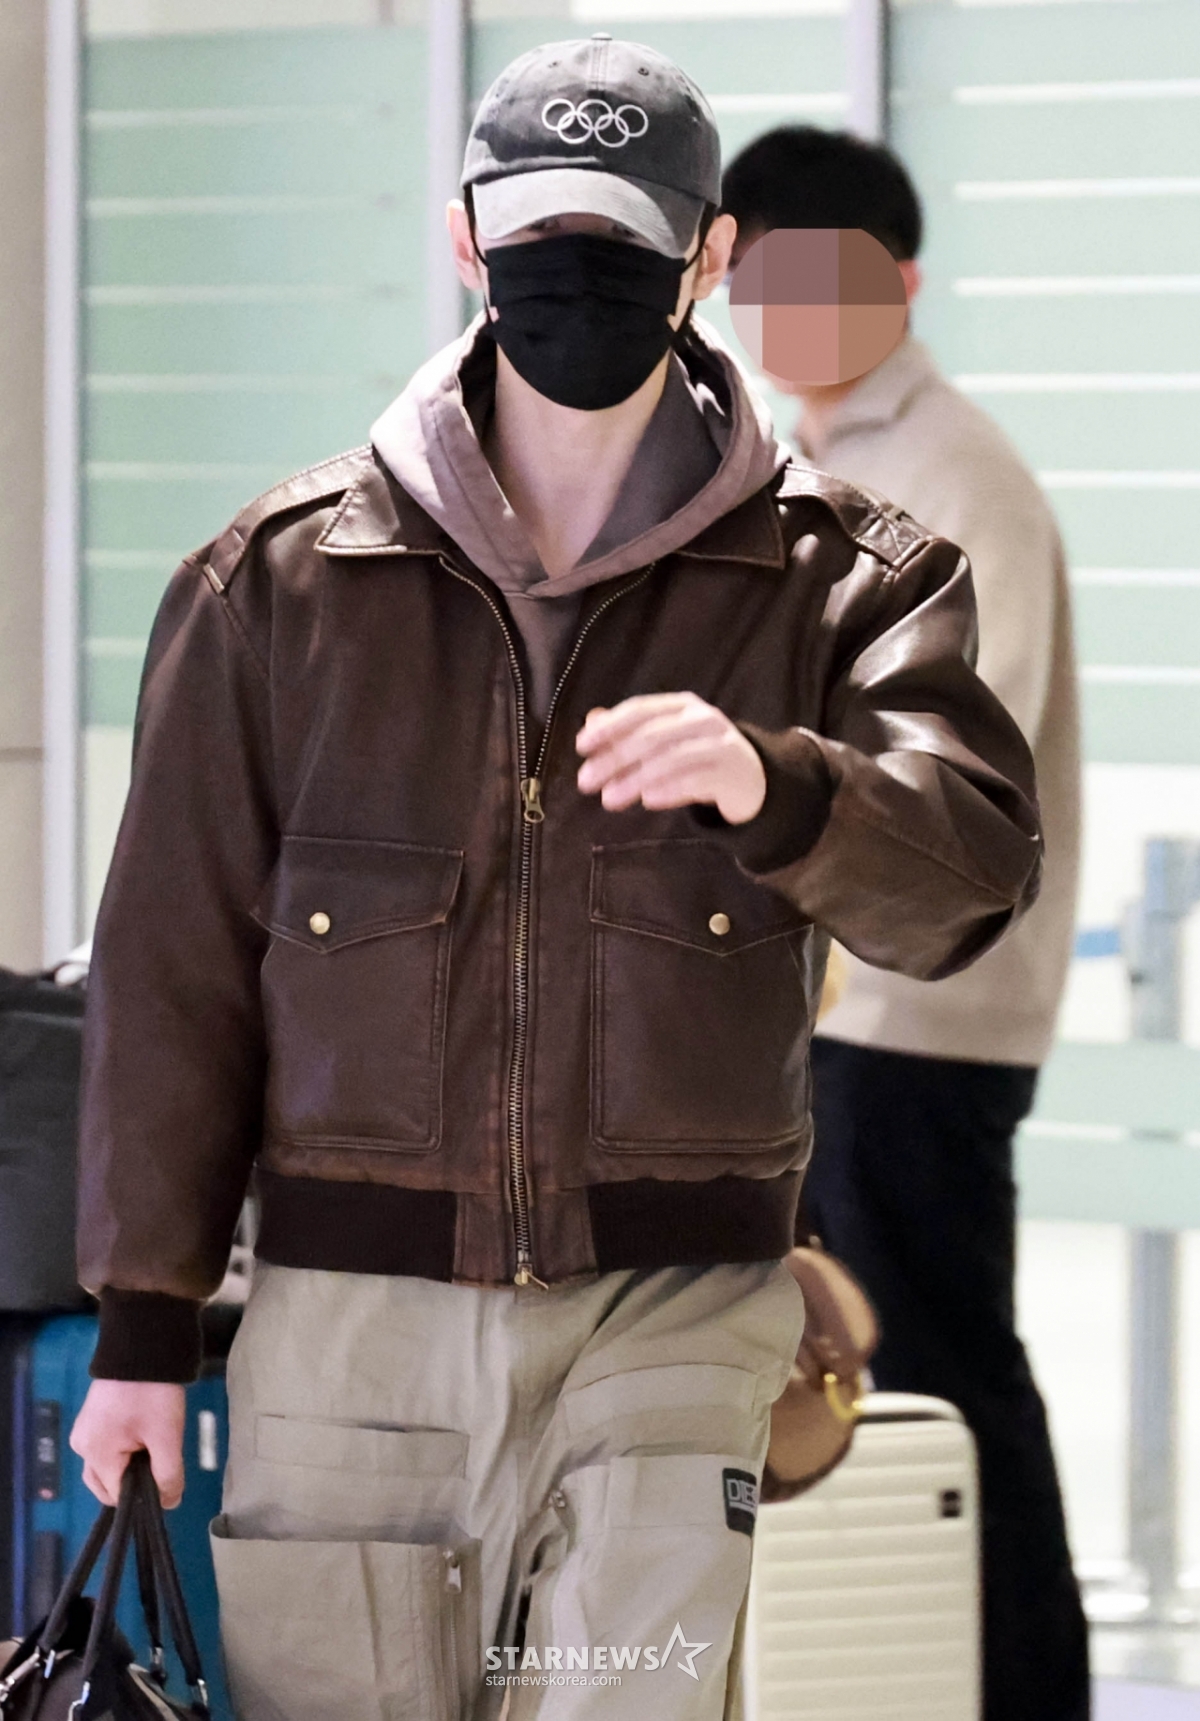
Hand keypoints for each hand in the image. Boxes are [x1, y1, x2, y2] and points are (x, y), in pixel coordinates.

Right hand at [70, 1380, 186, 1507]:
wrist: (142, 1347)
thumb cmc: (153, 1392)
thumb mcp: (166, 1435)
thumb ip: (168, 1474)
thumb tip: (169, 1503)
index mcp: (95, 1453)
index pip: (118, 1496)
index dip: (144, 1495)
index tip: (165, 1477)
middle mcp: (82, 1447)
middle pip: (107, 1486)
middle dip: (133, 1483)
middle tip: (159, 1458)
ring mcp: (84, 1432)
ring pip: (106, 1469)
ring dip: (128, 1468)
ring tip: (152, 1445)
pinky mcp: (91, 1420)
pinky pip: (105, 1450)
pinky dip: (122, 1453)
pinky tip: (142, 1437)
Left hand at [576, 693, 766, 824]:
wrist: (751, 778)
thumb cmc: (700, 756)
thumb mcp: (665, 741)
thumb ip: (629, 732)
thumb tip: (591, 723)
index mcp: (681, 705)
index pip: (640, 710)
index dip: (610, 726)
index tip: (581, 746)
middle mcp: (702, 719)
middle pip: (651, 735)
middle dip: (615, 757)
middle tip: (586, 781)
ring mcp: (720, 744)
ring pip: (671, 758)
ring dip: (635, 779)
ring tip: (610, 799)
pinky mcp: (732, 773)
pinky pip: (697, 779)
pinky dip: (670, 789)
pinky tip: (648, 800)